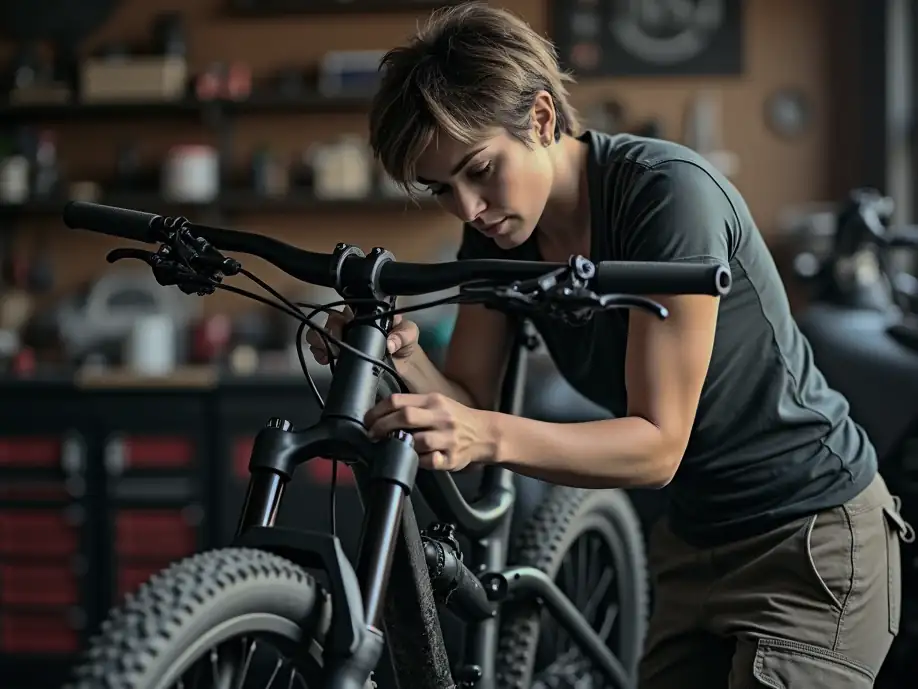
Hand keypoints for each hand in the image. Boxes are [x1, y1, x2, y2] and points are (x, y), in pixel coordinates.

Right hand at [305, 307, 419, 364]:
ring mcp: (343, 337)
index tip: (347, 326)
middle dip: (331, 329)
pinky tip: (323, 358)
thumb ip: (402, 335)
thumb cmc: (405, 344)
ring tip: (327, 351)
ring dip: (319, 339)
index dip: (345, 315)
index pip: (351, 307)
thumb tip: (389, 344)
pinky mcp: (338, 353)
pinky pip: (320, 347)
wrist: (401, 368)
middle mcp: (352, 321)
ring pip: (321, 330)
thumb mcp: (409, 335)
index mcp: (368, 313)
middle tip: (337, 342)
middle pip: (332, 318)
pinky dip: (318, 351)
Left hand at [364, 393, 496, 470]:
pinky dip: (416, 460)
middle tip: (371, 434)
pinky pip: (429, 461)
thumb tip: (381, 415)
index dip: (378, 411)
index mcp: (433, 400)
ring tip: (389, 446)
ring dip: (399, 445)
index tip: (368, 420)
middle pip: (405, 418)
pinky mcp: (451, 458)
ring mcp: (447, 438)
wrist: (485, 434)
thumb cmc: (455, 419)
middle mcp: (441, 417)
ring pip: (417, 441)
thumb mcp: (437, 404)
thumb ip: (413, 407)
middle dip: (382, 427)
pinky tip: (410, 459)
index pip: (399, 400)